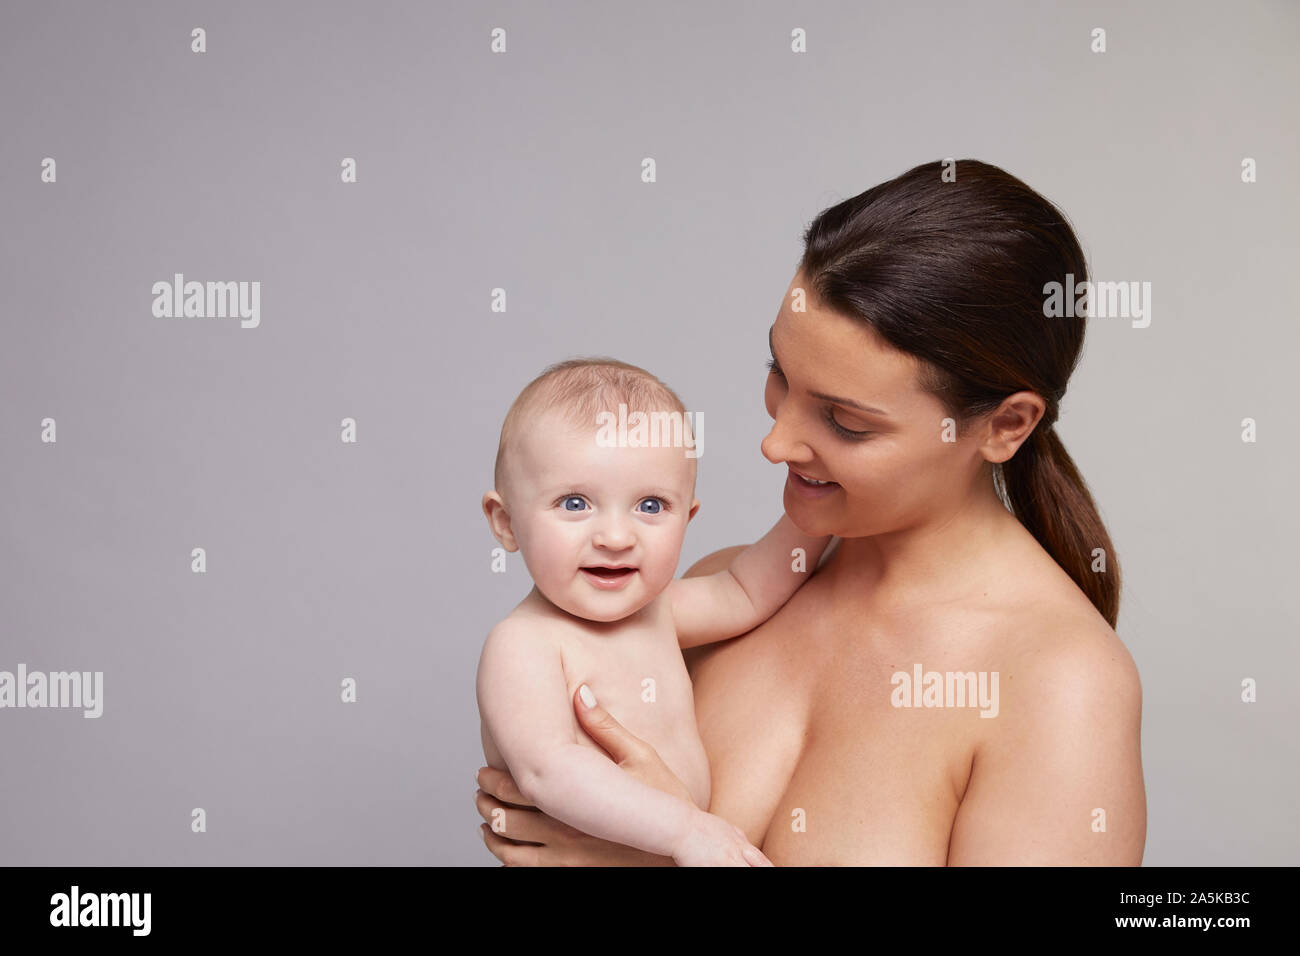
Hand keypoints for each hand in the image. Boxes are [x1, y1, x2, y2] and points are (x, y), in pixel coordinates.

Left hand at [473, 685, 772, 864]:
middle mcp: (565, 836)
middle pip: (506, 821)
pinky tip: (508, 852)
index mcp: (575, 801)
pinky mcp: (573, 878)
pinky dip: (510, 862)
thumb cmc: (667, 803)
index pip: (516, 789)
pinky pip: (527, 874)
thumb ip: (606, 727)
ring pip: (510, 853)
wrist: (686, 851)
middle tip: (479, 794)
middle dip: (486, 805)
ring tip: (486, 823)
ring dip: (493, 836)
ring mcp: (567, 864)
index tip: (484, 771)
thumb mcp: (642, 758)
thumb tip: (580, 692)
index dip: (494, 779)